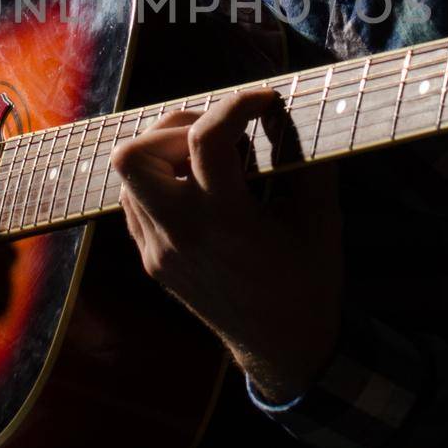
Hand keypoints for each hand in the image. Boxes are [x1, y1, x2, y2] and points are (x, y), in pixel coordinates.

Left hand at [111, 89, 342, 402]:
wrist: (282, 347)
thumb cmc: (308, 281)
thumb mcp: (320, 218)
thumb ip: (303, 159)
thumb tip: (287, 110)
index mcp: (226, 222)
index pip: (205, 140)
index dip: (236, 104)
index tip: (263, 100)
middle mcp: (180, 234)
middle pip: (134, 155)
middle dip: (174, 128)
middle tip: (218, 135)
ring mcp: (157, 250)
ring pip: (127, 177)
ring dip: (164, 155)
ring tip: (209, 162)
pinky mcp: (150, 259)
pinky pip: (134, 202)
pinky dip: (159, 182)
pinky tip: (199, 189)